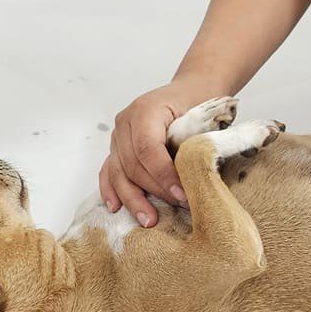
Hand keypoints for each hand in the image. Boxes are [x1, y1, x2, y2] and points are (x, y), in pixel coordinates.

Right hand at [100, 82, 203, 225]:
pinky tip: (115, 206)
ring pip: (119, 172)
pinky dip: (111, 189)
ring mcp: (118, 135)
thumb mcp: (201, 119)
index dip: (164, 176)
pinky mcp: (116, 147)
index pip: (148, 149)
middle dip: (155, 190)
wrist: (191, 91)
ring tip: (148, 220)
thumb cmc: (199, 104)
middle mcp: (125, 122)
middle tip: (178, 207)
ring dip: (133, 198)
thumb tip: (193, 182)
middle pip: (133, 164)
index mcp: (146, 110)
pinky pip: (108, 170)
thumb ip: (192, 147)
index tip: (182, 195)